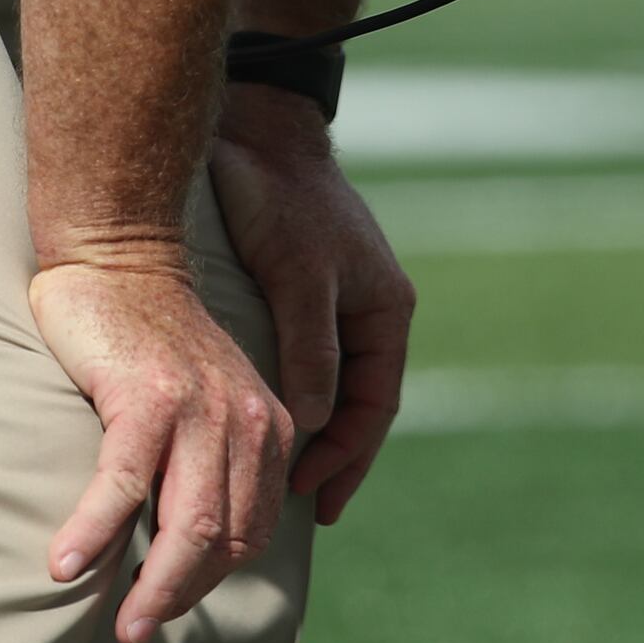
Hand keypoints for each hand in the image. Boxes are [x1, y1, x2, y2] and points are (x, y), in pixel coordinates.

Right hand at [27, 256, 294, 642]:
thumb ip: (216, 460)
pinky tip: (64, 565)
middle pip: (228, 538)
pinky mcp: (148, 397)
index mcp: (269, 426)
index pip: (254, 530)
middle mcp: (247, 420)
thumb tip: (193, 545)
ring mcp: (201, 409)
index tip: (168, 604)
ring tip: (121, 623)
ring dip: (154, 586)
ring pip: (189, 525)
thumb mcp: (209, 402)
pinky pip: (123, 485)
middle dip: (186, 596)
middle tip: (140, 630)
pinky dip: (93, 533)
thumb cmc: (152, 342)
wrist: (122, 259)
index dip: (212, 579)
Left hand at [210, 83, 415, 524]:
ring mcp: (335, 303)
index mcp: (386, 310)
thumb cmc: (284, 201)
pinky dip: (284, 397)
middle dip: (330, 457)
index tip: (311, 500)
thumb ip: (309, 349)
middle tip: (295, 508)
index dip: (348, 458)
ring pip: (325, 387)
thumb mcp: (301, 277)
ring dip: (306, 432)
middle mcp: (368, 312)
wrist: (257, 134)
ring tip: (274, 479)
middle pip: (355, 405)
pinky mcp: (297, 293)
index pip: (375, 406)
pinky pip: (298, 362)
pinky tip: (256, 421)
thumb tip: (308, 425)